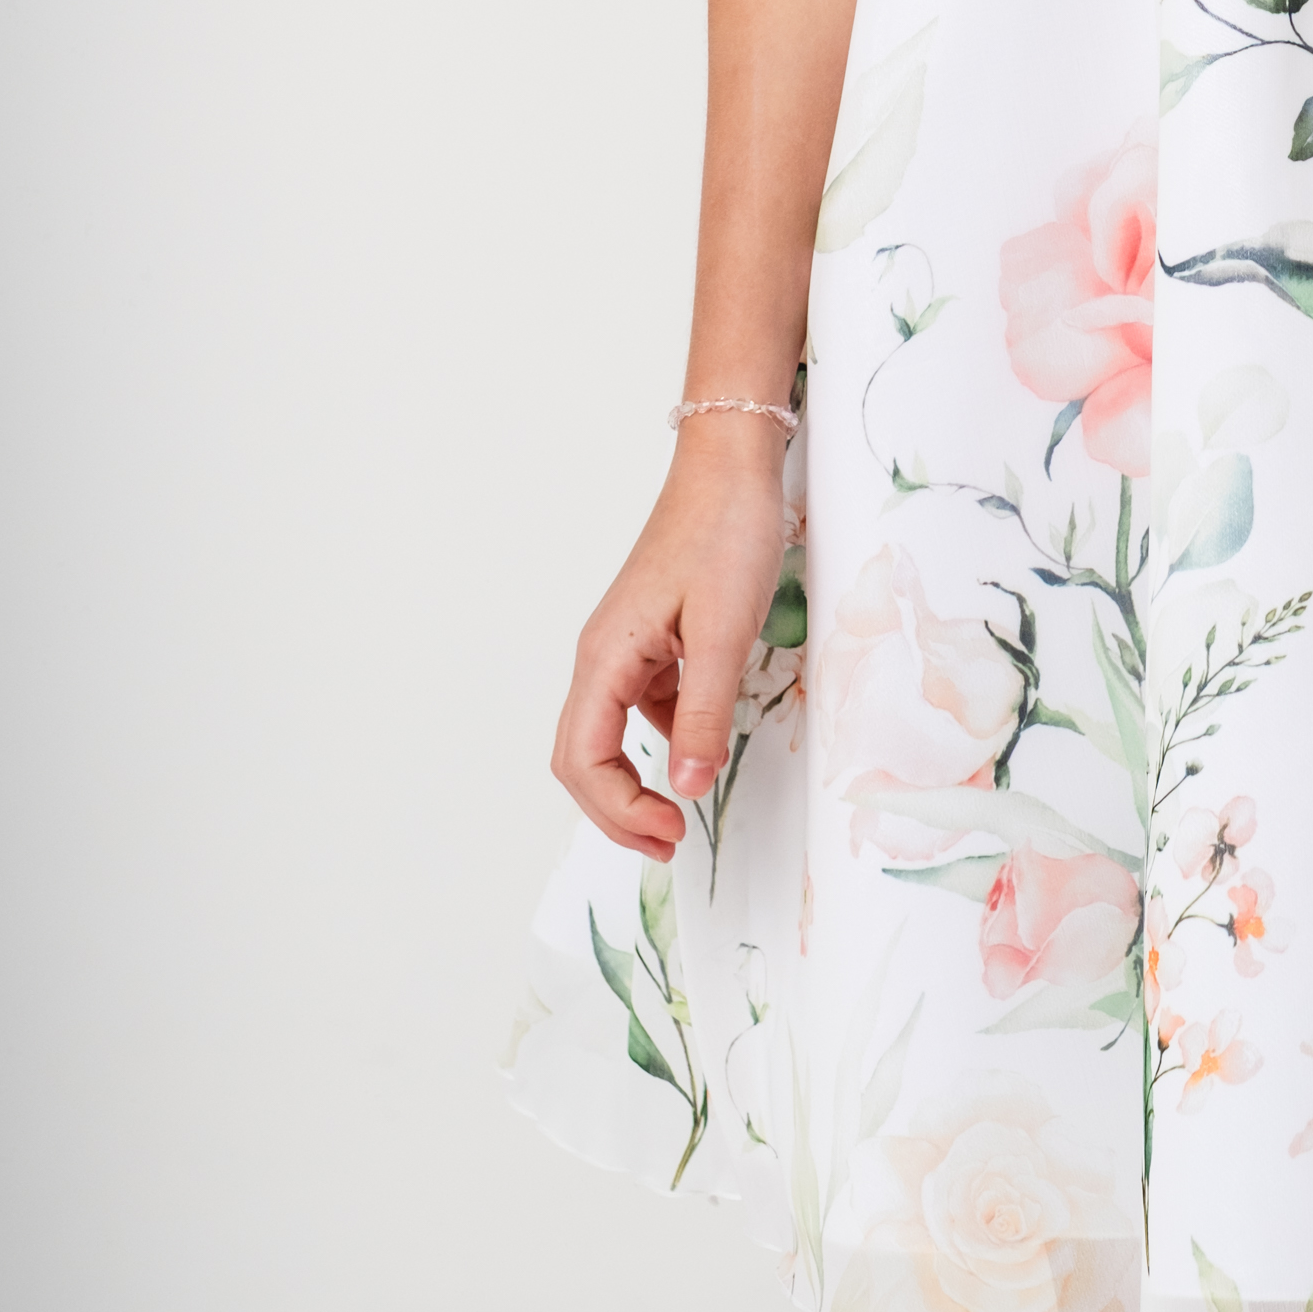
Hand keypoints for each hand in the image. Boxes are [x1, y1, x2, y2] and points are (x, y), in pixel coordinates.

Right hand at [550, 413, 790, 860]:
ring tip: (679, 812)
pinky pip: (640, 705)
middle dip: (616, 811)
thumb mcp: (723, 633)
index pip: (583, 759)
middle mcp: (602, 655)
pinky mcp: (651, 639)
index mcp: (606, 656)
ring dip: (633, 783)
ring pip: (606, 735)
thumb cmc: (724, 533)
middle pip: (581, 757)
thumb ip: (704, 714)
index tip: (671, 831)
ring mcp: (624, 647)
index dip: (620, 810)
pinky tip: (697, 744)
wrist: (731, 467)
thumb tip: (686, 787)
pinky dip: (661, 740)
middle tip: (669, 843)